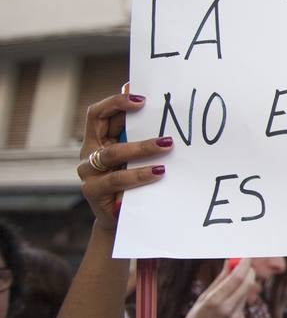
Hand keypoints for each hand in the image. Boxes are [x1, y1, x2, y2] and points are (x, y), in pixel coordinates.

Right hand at [75, 92, 171, 229]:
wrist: (120, 219)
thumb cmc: (130, 181)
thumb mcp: (133, 156)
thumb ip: (136, 135)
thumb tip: (152, 105)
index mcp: (96, 140)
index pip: (97, 113)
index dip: (116, 101)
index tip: (142, 98)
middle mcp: (88, 154)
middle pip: (100, 126)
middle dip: (130, 118)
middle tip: (157, 115)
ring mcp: (88, 173)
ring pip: (111, 153)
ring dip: (141, 147)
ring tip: (166, 145)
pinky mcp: (93, 192)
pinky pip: (116, 180)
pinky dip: (138, 175)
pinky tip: (158, 173)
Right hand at [169, 262, 258, 317]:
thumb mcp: (202, 298)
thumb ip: (219, 280)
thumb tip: (229, 262)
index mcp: (214, 301)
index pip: (237, 278)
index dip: (244, 265)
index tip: (246, 256)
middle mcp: (228, 310)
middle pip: (247, 284)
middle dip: (248, 272)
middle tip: (245, 267)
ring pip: (246, 295)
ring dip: (242, 288)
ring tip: (228, 293)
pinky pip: (243, 307)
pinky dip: (239, 302)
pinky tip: (227, 310)